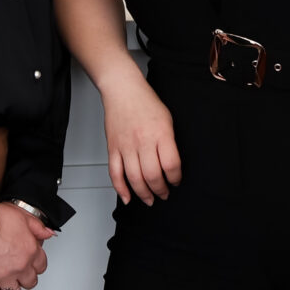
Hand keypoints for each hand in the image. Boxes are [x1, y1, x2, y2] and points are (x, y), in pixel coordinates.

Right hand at [0, 207, 55, 289]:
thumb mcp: (22, 216)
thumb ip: (37, 227)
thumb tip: (48, 233)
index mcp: (30, 251)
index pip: (41, 266)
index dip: (36, 265)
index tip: (31, 264)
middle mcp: (20, 266)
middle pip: (30, 282)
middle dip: (26, 279)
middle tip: (19, 275)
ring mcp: (4, 276)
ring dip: (11, 289)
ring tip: (6, 284)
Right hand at [100, 78, 181, 204]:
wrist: (123, 90)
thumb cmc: (146, 102)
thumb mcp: (167, 120)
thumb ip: (169, 143)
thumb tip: (171, 166)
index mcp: (161, 134)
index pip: (171, 164)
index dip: (175, 178)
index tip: (176, 181)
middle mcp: (143, 141)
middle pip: (153, 175)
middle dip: (160, 190)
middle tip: (164, 194)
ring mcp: (126, 146)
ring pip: (134, 178)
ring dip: (143, 193)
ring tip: (150, 199)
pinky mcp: (113, 148)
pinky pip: (115, 173)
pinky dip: (121, 188)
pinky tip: (127, 197)